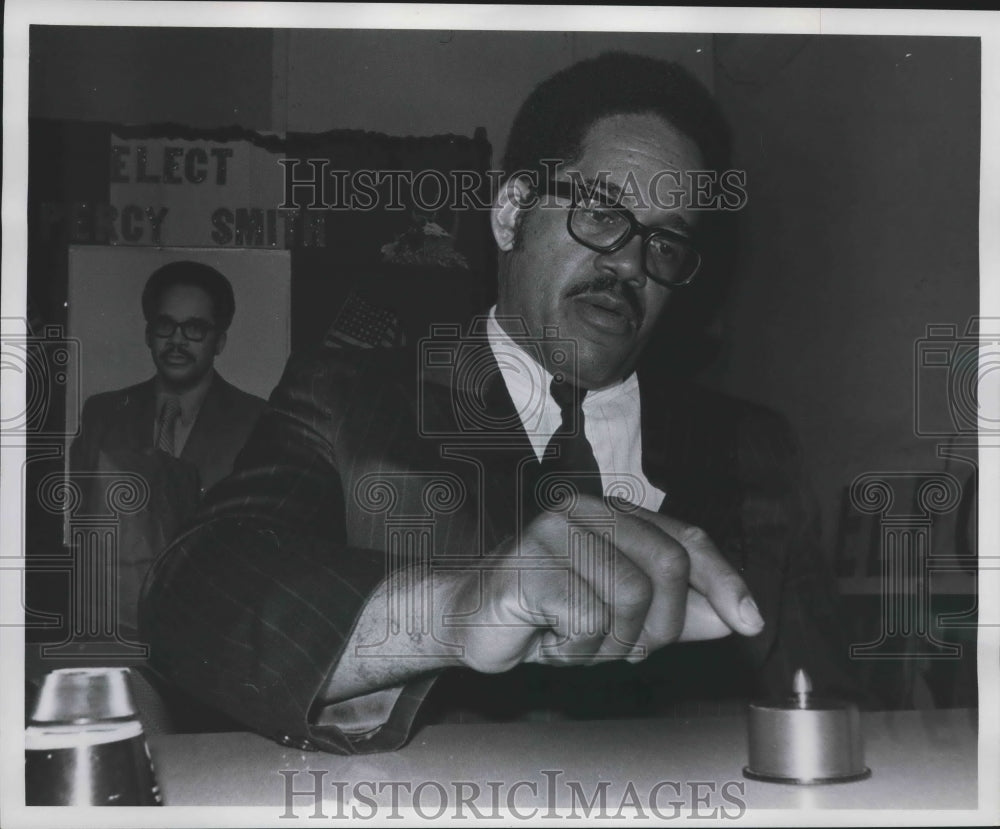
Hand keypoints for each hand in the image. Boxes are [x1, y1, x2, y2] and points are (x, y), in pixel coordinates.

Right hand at [448, 497, 763, 673]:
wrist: (466, 621)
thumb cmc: (543, 614)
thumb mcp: (619, 617)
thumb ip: (675, 612)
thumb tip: (734, 616)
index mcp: (612, 514)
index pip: (686, 540)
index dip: (724, 581)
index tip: (750, 621)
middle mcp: (586, 510)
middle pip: (667, 568)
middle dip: (659, 626)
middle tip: (622, 647)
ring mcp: (555, 532)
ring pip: (630, 599)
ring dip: (610, 643)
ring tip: (576, 639)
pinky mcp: (532, 564)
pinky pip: (588, 619)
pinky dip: (576, 648)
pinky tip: (549, 638)